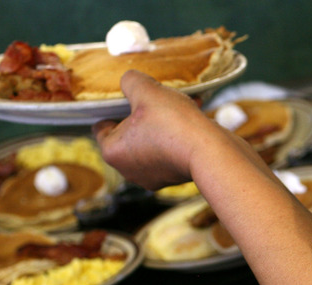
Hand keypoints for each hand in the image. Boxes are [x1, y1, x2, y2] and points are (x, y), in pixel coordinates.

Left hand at [92, 70, 233, 190]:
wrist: (210, 152)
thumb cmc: (173, 123)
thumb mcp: (147, 90)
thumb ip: (131, 81)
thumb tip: (129, 80)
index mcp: (112, 152)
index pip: (102, 126)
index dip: (114, 109)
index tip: (131, 98)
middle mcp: (128, 170)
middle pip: (128, 135)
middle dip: (142, 116)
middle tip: (156, 100)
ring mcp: (152, 177)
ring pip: (151, 141)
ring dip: (162, 124)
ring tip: (179, 104)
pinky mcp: (173, 177)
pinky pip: (169, 151)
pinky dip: (177, 136)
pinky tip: (192, 116)